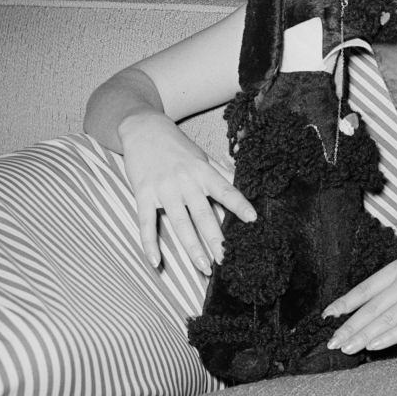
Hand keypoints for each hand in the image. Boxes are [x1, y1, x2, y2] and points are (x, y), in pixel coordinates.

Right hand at [118, 110, 255, 272]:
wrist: (142, 128)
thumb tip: (240, 185)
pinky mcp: (142, 194)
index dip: (240, 204)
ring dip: (192, 248)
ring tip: (204, 267)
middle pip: (203, 214)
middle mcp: (185, 181)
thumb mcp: (201, 155)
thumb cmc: (176, 145)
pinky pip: (146, 223)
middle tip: (226, 260)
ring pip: (180, 223)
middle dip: (215, 239)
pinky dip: (149, 244)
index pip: (225, 190)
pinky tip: (155, 262)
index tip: (254, 219)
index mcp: (202, 171)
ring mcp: (163, 189)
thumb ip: (218, 173)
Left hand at [322, 241, 396, 353]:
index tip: (327, 317)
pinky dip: (391, 336)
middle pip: (372, 307)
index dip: (344, 304)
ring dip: (365, 334)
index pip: (365, 288)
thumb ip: (395, 280)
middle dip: (349, 326)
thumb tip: (370, 298)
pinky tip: (376, 344)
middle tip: (331, 342)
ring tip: (347, 347)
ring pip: (387, 318)